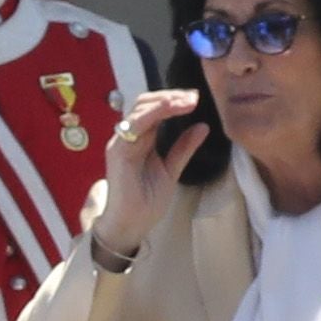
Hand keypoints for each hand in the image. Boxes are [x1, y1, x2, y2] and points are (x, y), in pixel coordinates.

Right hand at [87, 88, 202, 270]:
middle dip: (170, 96)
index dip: (174, 101)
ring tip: (186, 100)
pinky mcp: (118, 151)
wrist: (131, 225)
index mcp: (141, 139)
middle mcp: (128, 137)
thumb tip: (202, 126)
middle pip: (145, 103)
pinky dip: (152, 113)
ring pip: (139, 109)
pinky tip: (169, 108)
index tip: (196, 98)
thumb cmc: (146, 201)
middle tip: (194, 96)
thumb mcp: (171, 170)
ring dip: (164, 101)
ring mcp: (121, 142)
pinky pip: (134, 126)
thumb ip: (183, 148)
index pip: (154, 110)